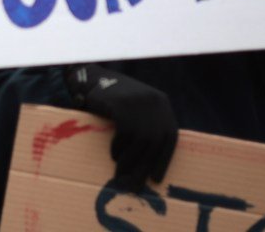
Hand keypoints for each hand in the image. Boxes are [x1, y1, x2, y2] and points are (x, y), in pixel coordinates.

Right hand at [65, 64, 177, 191]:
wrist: (93, 80)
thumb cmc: (116, 101)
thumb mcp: (138, 110)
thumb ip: (148, 127)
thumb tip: (149, 163)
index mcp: (162, 104)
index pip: (170, 137)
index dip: (164, 160)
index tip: (156, 179)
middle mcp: (155, 102)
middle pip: (155, 142)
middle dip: (144, 166)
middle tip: (134, 184)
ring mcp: (139, 102)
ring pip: (140, 141)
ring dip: (129, 161)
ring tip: (120, 174)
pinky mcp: (122, 103)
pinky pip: (124, 133)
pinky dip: (119, 148)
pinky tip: (113, 155)